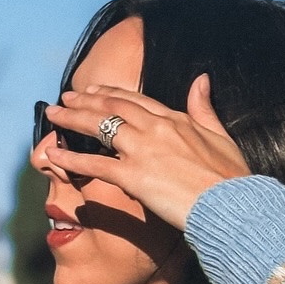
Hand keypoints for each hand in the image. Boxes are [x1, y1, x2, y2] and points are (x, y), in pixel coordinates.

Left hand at [42, 73, 249, 228]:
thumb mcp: (220, 135)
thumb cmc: (231, 178)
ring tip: (53, 115)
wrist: (231, 204)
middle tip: (64, 98)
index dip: (111, 93)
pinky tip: (54, 154)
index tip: (94, 90)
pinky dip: (73, 158)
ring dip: (72, 119)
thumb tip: (201, 80)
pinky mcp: (134, 176)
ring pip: (99, 127)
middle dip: (85, 100)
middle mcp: (155, 128)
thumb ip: (204, 108)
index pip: (136, 99)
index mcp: (175, 119)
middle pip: (112, 107)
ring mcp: (143, 150)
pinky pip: (96, 164)